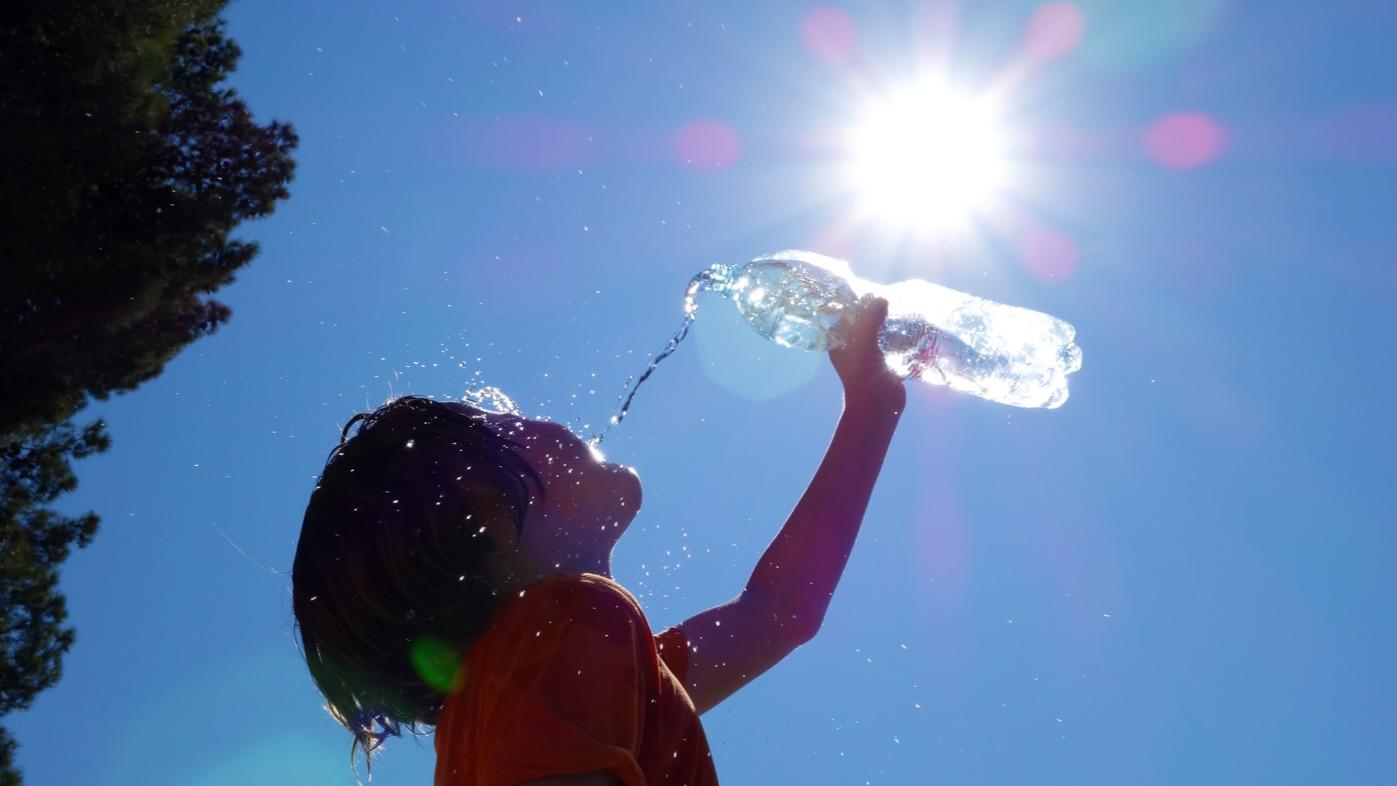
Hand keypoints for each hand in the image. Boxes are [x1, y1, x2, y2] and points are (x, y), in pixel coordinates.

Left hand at [829, 297, 905, 413]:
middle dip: (875, 311)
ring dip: (889, 323)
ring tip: (902, 308)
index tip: (870, 290)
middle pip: (864, 322)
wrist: (878, 407)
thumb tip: (881, 299)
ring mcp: (870, 355)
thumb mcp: (863, 344)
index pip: (845, 316)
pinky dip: (900, 336)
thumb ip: (870, 320)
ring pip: (879, 332)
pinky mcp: (886, 362)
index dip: (855, 303)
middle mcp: (853, 347)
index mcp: (840, 343)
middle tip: (890, 297)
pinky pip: (892, 344)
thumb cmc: (864, 376)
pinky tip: (911, 326)